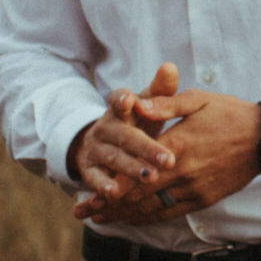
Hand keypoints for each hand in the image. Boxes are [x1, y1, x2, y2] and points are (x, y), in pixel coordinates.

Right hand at [69, 63, 180, 215]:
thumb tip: (170, 66)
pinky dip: (102, 187)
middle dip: (146, 148)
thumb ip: (160, 89)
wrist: (105, 142)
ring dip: (130, 169)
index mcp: (120, 107)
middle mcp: (107, 127)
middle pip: (126, 136)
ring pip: (114, 158)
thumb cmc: (137, 120)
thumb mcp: (146, 103)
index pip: (119, 100)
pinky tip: (114, 194)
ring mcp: (97, 148)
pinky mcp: (89, 169)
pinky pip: (95, 179)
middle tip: (168, 160)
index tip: (130, 100)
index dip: (123, 100)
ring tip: (149, 178)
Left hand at [87, 89, 260, 225]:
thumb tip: (136, 105)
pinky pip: (171, 213)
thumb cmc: (231, 114)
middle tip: (83, 212)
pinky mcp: (205, 199)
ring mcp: (195, 189)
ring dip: (124, 215)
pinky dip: (148, 218)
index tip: (88, 193)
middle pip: (139, 194)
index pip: (138, 170)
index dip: (111, 184)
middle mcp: (184, 172)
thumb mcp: (198, 99)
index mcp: (179, 145)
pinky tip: (132, 219)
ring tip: (100, 219)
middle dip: (108, 204)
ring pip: (153, 208)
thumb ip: (165, 102)